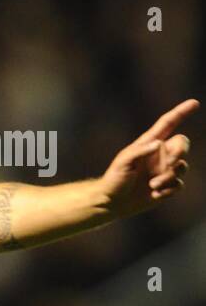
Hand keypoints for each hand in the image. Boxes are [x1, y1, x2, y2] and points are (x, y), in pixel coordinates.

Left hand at [100, 98, 195, 215]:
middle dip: (180, 152)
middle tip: (169, 164)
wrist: (112, 202)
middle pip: (183, 145)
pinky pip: (178, 185)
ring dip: (169, 176)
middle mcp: (160, 155)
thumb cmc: (114, 178)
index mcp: (149, 143)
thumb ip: (140, 151)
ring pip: (183, 167)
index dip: (181, 112)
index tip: (194, 103)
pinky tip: (153, 194)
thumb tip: (159, 143)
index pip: (168, 124)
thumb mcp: (123, 162)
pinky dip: (168, 190)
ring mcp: (164, 170)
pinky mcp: (167, 186)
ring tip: (152, 184)